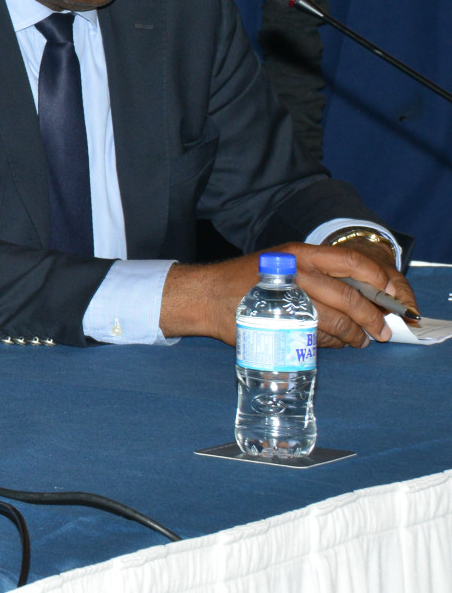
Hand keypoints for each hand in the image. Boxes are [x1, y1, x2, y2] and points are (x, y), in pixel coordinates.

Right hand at [161, 242, 417, 347]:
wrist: (206, 295)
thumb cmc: (246, 280)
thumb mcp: (281, 263)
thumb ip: (316, 273)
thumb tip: (357, 293)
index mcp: (301, 254)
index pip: (351, 262)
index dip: (377, 279)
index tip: (391, 293)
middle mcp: (298, 273)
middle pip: (350, 297)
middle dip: (372, 317)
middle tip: (381, 330)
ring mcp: (289, 300)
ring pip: (337, 321)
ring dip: (355, 335)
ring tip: (360, 341)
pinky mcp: (281, 324)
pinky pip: (319, 338)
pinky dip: (333, 344)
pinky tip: (335, 344)